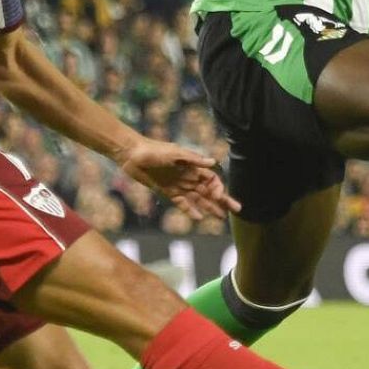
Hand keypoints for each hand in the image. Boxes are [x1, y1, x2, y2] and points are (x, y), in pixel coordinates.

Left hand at [113, 138, 239, 220]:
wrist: (132, 154)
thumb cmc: (154, 150)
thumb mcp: (174, 153)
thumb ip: (193, 159)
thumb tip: (213, 162)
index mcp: (192, 166)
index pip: (211, 179)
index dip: (219, 188)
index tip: (220, 196)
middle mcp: (188, 176)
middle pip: (209, 191)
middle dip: (222, 200)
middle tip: (236, 210)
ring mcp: (178, 185)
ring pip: (198, 199)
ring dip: (210, 208)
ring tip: (221, 218)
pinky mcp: (167, 191)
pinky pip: (182, 203)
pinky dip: (190, 210)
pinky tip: (199, 217)